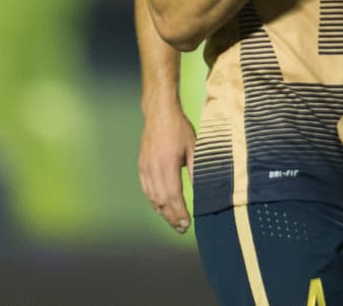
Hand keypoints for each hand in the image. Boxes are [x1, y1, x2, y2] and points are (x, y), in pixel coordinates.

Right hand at [138, 106, 195, 233]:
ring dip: (162, 212)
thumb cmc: (179, 129)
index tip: (187, 224)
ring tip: (173, 222)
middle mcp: (153, 169)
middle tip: (182, 228)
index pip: (173, 196)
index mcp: (167, 165)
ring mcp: (145, 169)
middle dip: (171, 217)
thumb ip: (196, 168)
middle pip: (161, 201)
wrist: (159, 114)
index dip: (179, 212)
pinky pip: (146, 190)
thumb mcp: (194, 147)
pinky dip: (154, 202)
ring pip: (152, 198)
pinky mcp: (141, 167)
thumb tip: (201, 188)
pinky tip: (162, 208)